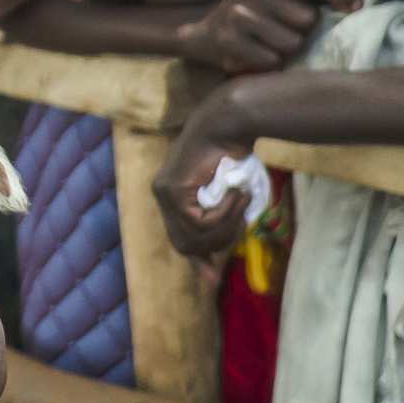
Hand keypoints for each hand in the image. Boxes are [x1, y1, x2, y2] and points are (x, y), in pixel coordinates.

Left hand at [150, 98, 256, 259]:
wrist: (228, 124)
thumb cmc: (234, 154)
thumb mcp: (226, 194)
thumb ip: (220, 222)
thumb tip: (225, 254)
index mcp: (171, 197)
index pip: (180, 240)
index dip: (198, 259)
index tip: (212, 278)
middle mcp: (162, 196)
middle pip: (185, 244)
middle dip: (216, 241)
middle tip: (240, 223)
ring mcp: (163, 193)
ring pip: (196, 235)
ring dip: (226, 224)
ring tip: (241, 202)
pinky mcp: (171, 190)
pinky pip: (200, 221)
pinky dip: (223, 213)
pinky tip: (235, 194)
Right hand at [180, 0, 357, 73]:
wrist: (208, 34)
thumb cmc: (258, 9)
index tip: (356, 7)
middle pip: (308, 18)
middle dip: (306, 28)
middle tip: (291, 29)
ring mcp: (236, 13)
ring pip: (293, 42)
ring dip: (290, 48)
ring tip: (274, 42)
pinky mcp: (228, 40)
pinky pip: (273, 60)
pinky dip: (272, 62)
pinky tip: (260, 53)